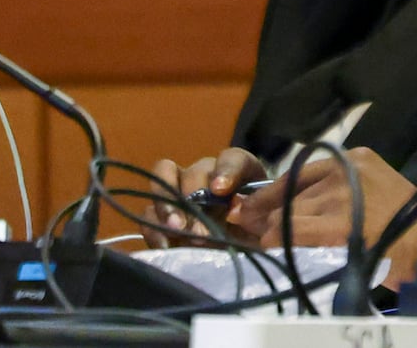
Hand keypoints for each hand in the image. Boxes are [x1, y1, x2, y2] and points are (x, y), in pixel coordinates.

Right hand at [141, 148, 267, 247]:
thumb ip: (255, 211)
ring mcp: (182, 193)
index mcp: (240, 172)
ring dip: (170, 205)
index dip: (226, 171)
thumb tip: (234, 209)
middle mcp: (209, 176)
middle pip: (196, 171)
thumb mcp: (267, 222)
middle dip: (195, 197)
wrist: (242, 258)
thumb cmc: (259, 234)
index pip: (233, 159)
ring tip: (177, 229)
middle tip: (199, 224)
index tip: (221, 190)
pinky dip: (154, 227)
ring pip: (165, 180)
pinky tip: (166, 244)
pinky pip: (149, 212)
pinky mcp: (162, 217)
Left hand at [237, 147, 416, 287]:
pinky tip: (268, 243)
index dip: (273, 191)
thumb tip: (293, 204)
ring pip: (288, 211)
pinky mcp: (338, 223)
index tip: (254, 203)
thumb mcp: (376, 186)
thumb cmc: (405, 220)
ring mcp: (341, 195)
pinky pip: (292, 230)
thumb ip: (341, 188)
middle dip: (266, 210)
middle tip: (246, 222)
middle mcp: (345, 170)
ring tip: (259, 237)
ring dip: (270, 226)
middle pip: (291, 192)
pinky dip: (276, 238)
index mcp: (356, 158)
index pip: (300, 173)